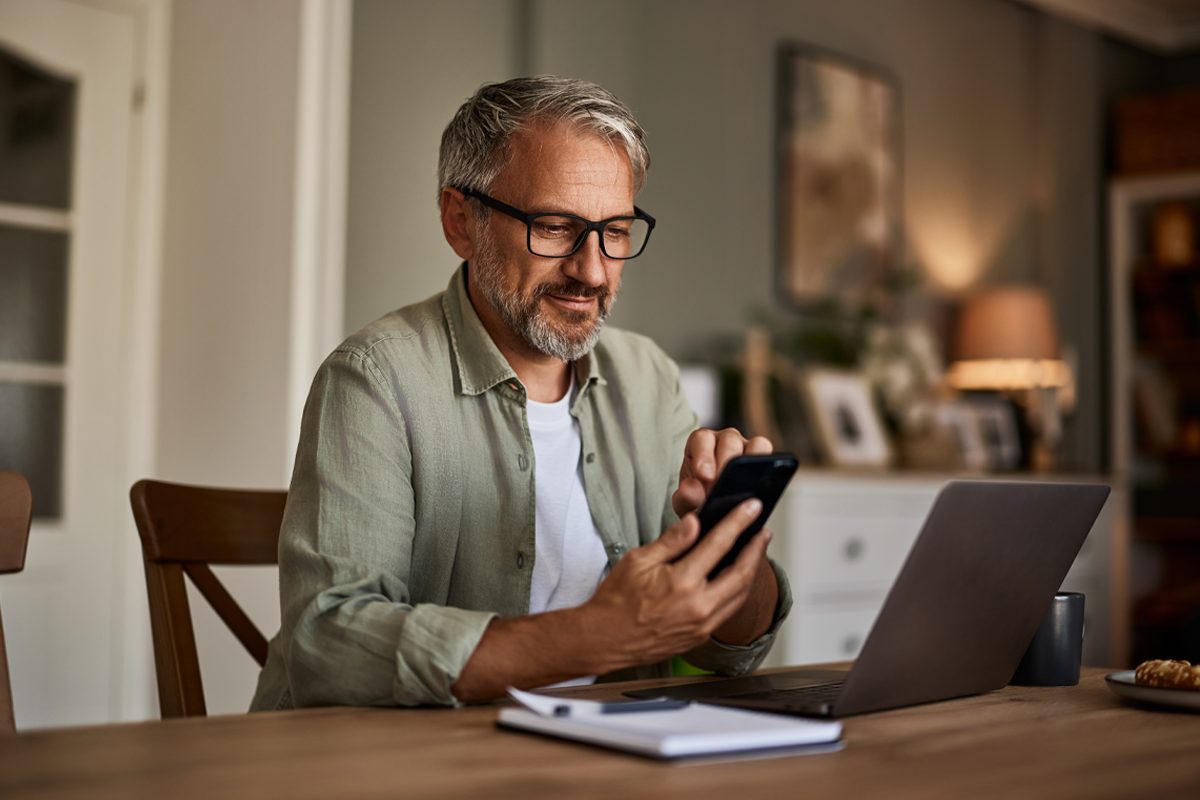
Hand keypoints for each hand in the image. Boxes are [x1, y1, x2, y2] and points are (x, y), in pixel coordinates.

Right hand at [578, 498, 771, 669]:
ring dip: (752, 571)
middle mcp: (698, 607)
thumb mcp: (638, 561)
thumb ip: (671, 541)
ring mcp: (702, 625)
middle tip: (763, 531)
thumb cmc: (616, 602)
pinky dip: (738, 591)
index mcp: (681, 583)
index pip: (719, 544)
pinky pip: (729, 610)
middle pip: (742, 573)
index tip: (752, 508)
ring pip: (740, 595)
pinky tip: (737, 578)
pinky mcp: (700, 636)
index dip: (739, 522)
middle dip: (756, 549)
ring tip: (755, 552)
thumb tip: (694, 522)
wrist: (604, 641)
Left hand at [672, 428, 772, 516]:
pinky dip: (766, 469)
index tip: (705, 476)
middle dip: (727, 464)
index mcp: (700, 443)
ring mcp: (745, 446)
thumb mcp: (686, 502)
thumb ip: (686, 497)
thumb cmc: (698, 499)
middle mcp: (723, 440)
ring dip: (750, 465)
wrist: (713, 509)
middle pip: (730, 440)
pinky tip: (759, 489)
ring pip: (755, 444)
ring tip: (743, 489)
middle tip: (723, 487)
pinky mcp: (762, 458)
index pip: (702, 439)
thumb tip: (691, 489)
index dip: (704, 455)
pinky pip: (769, 456)